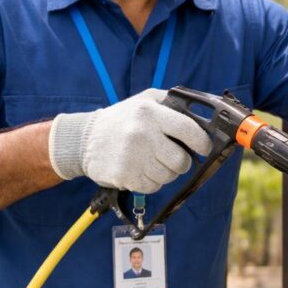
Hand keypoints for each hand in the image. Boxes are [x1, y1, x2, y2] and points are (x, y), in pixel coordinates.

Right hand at [49, 88, 211, 191]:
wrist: (83, 139)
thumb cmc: (121, 119)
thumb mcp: (144, 100)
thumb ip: (171, 103)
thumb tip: (202, 113)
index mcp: (150, 112)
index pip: (190, 131)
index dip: (202, 143)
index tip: (203, 147)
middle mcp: (142, 134)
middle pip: (181, 161)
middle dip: (182, 162)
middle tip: (174, 157)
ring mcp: (132, 157)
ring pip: (169, 176)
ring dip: (166, 172)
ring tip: (153, 161)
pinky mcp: (125, 176)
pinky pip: (153, 187)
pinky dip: (152, 182)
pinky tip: (141, 169)